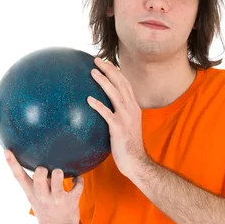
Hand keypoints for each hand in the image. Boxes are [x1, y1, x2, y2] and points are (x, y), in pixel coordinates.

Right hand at [4, 150, 83, 223]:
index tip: (7, 151)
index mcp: (31, 192)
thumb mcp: (35, 197)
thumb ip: (36, 181)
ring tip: (59, 172)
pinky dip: (79, 180)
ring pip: (57, 183)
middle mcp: (42, 196)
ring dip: (58, 175)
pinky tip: (77, 179)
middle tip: (43, 169)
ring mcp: (57, 200)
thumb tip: (40, 160)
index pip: (19, 177)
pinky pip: (77, 187)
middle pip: (38, 180)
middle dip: (41, 172)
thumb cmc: (46, 209)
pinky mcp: (71, 202)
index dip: (12, 163)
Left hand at [87, 57, 149, 178]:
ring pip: (115, 94)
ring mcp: (126, 118)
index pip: (125, 84)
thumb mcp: (125, 127)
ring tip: (92, 72)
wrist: (136, 163)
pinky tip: (88, 99)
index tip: (106, 62)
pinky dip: (98, 105)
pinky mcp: (119, 129)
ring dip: (104, 82)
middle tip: (97, 60)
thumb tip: (102, 110)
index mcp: (133, 107)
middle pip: (121, 84)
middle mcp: (132, 109)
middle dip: (110, 70)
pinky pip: (107, 114)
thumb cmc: (127, 147)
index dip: (116, 72)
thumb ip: (117, 115)